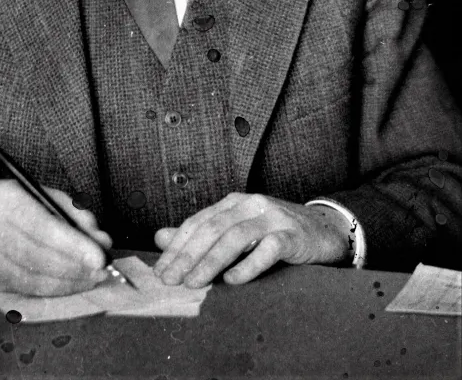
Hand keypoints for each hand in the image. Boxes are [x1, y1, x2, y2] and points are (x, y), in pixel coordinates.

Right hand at [0, 179, 112, 295]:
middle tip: (103, 271)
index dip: (72, 246)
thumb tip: (101, 241)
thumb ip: (73, 213)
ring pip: (32, 280)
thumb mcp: (41, 194)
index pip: (41, 227)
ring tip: (91, 279)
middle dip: (75, 268)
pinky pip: (24, 290)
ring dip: (68, 283)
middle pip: (37, 258)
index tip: (100, 257)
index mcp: (3, 200)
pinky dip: (51, 290)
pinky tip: (69, 285)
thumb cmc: (12, 202)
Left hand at [153, 193, 349, 286]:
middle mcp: (250, 205)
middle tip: (170, 279)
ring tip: (194, 282)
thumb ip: (200, 235)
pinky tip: (233, 281)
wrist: (325, 230)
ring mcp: (272, 217)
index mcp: (233, 202)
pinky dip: (248, 265)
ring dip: (211, 261)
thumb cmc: (275, 232)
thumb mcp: (236, 229)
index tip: (161, 270)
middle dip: (188, 255)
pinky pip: (268, 249)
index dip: (177, 246)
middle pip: (212, 228)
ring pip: (235, 237)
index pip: (198, 222)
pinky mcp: (293, 235)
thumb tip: (160, 237)